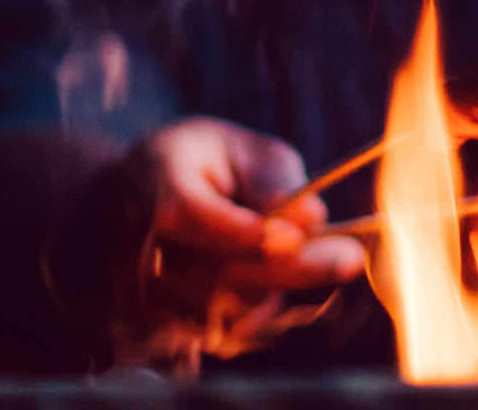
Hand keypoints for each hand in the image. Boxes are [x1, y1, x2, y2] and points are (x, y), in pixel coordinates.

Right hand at [51, 118, 364, 366]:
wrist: (127, 205)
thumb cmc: (198, 166)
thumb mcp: (238, 147)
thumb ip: (274, 176)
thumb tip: (311, 216)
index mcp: (155, 184)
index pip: (188, 214)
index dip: (242, 229)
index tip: (295, 236)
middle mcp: (140, 245)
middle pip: (214, 269)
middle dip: (290, 267)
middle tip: (351, 257)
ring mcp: (145, 292)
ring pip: (224, 305)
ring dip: (284, 286)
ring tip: (334, 259)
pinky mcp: (162, 326)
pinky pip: (223, 330)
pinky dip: (265, 309)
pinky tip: (290, 281)